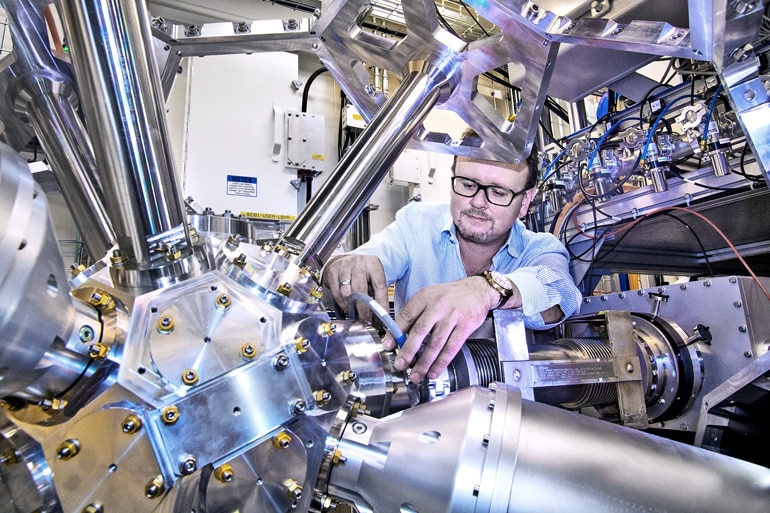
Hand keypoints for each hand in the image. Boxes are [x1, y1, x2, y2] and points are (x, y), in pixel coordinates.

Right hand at [322, 254, 388, 321]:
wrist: (345, 260)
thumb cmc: (362, 272)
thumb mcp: (374, 278)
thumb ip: (377, 294)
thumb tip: (380, 314)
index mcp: (373, 264)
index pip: (379, 285)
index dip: (381, 302)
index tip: (382, 314)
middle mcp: (358, 264)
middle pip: (360, 289)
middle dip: (363, 308)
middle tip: (366, 320)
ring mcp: (344, 267)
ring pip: (346, 292)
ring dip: (351, 307)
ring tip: (356, 314)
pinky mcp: (332, 272)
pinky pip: (336, 293)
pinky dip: (342, 304)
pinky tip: (347, 307)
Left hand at [383, 276, 498, 382]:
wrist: (478, 290)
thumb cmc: (450, 295)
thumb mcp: (430, 296)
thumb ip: (416, 313)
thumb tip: (400, 336)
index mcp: (425, 297)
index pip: (406, 316)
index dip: (395, 332)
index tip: (388, 346)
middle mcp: (437, 306)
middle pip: (420, 331)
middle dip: (408, 351)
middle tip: (400, 364)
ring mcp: (452, 316)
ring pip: (435, 343)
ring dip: (424, 362)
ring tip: (416, 375)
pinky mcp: (465, 326)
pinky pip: (451, 348)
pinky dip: (441, 362)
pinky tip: (434, 371)